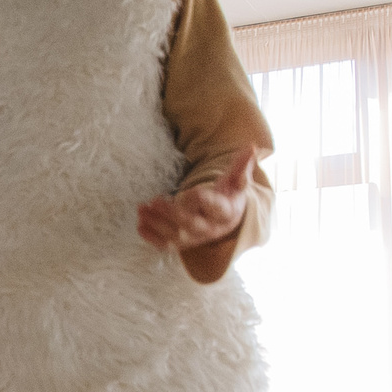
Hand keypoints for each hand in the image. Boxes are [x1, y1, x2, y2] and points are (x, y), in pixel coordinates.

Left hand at [137, 145, 255, 253]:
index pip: (214, 207)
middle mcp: (210, 228)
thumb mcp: (236, 181)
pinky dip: (151, 237)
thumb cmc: (228, 196)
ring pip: (174, 235)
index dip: (202, 200)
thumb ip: (241, 165)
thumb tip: (252, 146)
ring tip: (141, 208)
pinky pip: (166, 245)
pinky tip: (140, 224)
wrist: (226, 221)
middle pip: (190, 224)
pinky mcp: (182, 243)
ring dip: (156, 223)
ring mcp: (195, 238)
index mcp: (225, 211)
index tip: (191, 192)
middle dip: (171, 213)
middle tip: (155, 200)